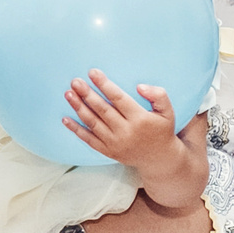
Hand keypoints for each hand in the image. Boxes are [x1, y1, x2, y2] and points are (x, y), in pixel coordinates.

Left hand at [63, 72, 185, 186]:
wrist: (159, 159)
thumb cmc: (161, 130)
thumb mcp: (168, 111)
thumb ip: (158, 95)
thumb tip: (139, 86)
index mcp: (140, 119)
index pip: (118, 98)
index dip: (104, 84)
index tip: (93, 72)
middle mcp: (125, 131)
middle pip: (102, 109)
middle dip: (87, 94)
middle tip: (75, 81)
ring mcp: (115, 143)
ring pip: (93, 123)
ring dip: (79, 108)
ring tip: (69, 94)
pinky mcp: (108, 151)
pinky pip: (89, 140)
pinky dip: (76, 130)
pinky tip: (65, 119)